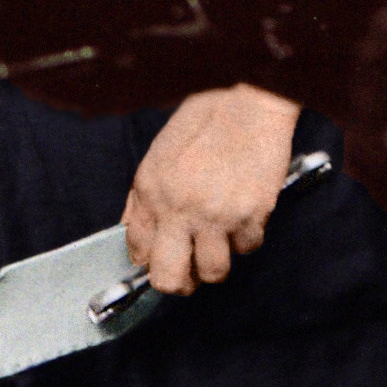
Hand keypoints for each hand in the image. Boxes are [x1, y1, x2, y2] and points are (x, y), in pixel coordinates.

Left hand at [121, 85, 298, 294]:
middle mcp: (179, 207)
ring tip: (218, 240)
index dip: (149, 261)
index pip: (138, 250)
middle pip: (169, 278)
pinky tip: (242, 215)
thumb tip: (135, 231)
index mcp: (150, 188)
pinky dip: (245, 238)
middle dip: (178, 284)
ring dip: (216, 262)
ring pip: (213, 273)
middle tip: (188, 274)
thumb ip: (144, 195)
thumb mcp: (160, 152)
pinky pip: (246, 249)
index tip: (160, 258)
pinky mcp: (251, 216)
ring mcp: (216, 215)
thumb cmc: (205, 119)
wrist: (248, 101)